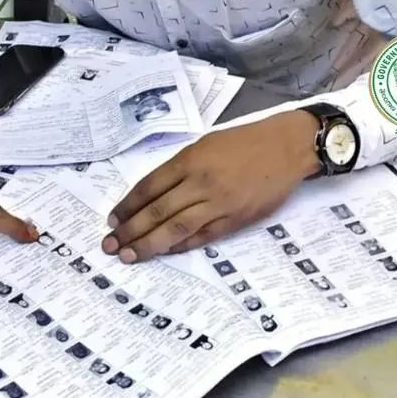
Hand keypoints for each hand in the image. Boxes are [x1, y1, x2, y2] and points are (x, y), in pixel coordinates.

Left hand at [101, 111, 320, 262]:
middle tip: (110, 246)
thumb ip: (180, 168)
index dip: (127, 206)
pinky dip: (180, 246)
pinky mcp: (235, 220)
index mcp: (189, 160)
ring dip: (148, 244)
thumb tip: (154, 194)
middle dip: (130, 231)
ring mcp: (218, 204)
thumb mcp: (206, 144)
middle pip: (156, 211)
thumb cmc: (244, 142)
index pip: (148, 187)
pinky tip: (163, 253)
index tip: (112, 220)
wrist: (286, 148)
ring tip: (129, 255)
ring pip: (175, 228)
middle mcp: (199, 182)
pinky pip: (202, 236)